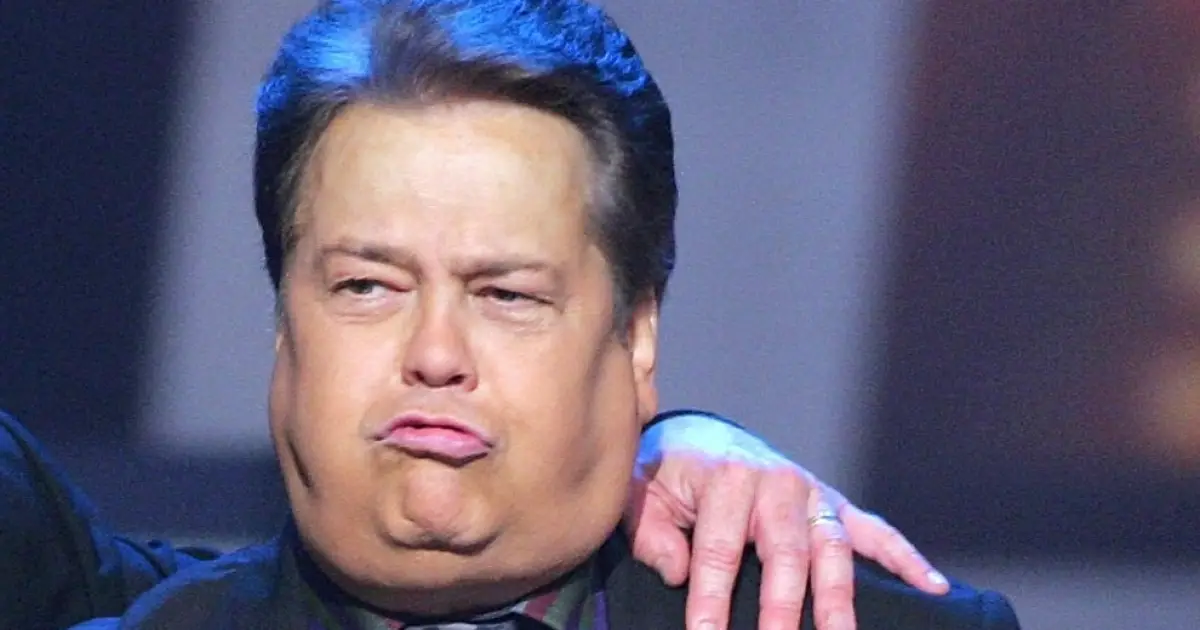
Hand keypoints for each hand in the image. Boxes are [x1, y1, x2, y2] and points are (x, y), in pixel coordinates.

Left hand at [621, 412, 949, 629]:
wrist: (700, 439)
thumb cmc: (668, 477)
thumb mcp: (642, 494)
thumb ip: (651, 532)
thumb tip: (676, 571)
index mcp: (725, 478)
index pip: (719, 550)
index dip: (712, 600)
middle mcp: (777, 483)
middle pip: (786, 555)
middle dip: (782, 609)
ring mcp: (812, 495)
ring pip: (833, 552)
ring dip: (839, 601)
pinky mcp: (834, 506)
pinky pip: (875, 531)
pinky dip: (906, 557)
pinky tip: (934, 588)